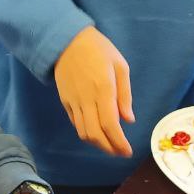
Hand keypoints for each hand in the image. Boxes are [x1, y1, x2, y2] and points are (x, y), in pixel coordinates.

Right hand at [54, 26, 133, 156]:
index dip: (119, 142)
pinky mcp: (65, 101)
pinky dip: (86, 133)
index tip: (128, 151)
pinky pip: (76, 124)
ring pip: (83, 132)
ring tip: (110, 146)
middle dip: (109, 148)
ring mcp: (73, 102)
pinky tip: (96, 133)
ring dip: (97, 144)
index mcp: (103, 90)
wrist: (67, 41)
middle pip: (95, 135)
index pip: (110, 125)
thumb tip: (128, 120)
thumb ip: (125, 95)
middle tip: (120, 152)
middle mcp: (86, 99)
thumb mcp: (120, 66)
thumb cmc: (99, 49)